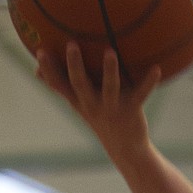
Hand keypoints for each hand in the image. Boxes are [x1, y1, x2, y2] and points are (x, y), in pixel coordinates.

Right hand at [37, 44, 161, 169]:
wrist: (125, 148)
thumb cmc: (100, 118)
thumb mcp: (79, 104)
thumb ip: (62, 87)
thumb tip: (36, 71)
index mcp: (79, 101)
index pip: (59, 84)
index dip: (49, 69)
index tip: (40, 51)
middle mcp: (92, 104)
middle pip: (79, 83)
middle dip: (74, 64)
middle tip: (71, 44)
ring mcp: (112, 107)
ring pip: (109, 87)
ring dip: (109, 70)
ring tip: (110, 51)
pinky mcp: (131, 110)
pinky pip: (141, 93)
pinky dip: (149, 82)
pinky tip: (156, 68)